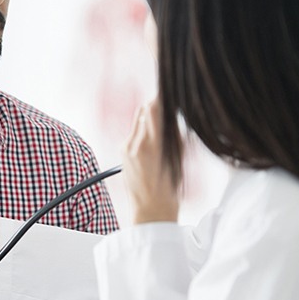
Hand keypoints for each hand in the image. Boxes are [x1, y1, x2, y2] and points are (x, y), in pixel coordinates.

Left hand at [123, 98, 179, 223]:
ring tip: (161, 125)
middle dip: (155, 106)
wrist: (150, 208)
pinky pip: (134, 133)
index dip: (160, 99)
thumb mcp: (176, 158)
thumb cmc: (168, 187)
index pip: (153, 111)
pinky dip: (144, 131)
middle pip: (144, 111)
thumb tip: (170, 117)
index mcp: (152, 146)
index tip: (167, 91)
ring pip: (139, 120)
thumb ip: (171, 136)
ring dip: (149, 119)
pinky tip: (153, 141)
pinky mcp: (122, 150)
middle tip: (166, 103)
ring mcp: (126, 147)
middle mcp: (135, 144)